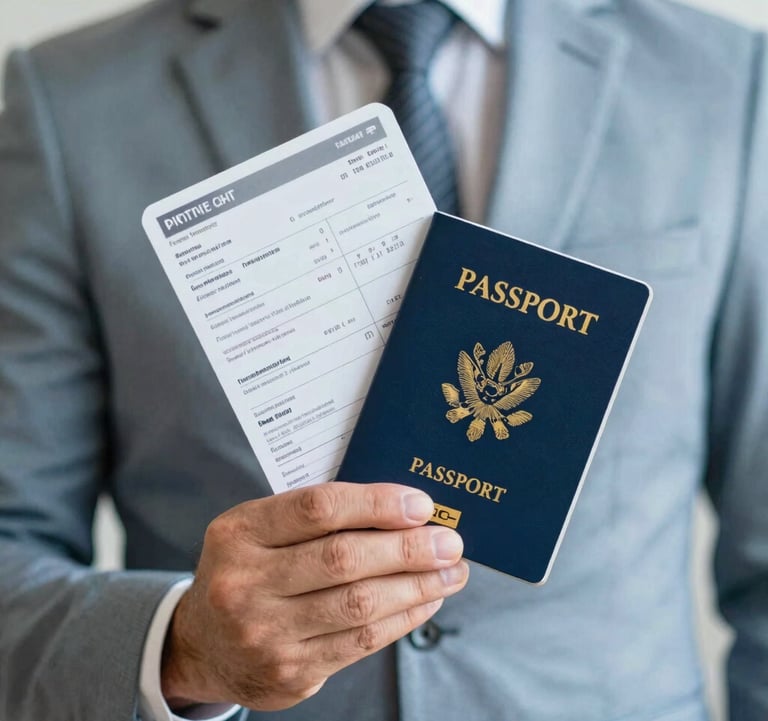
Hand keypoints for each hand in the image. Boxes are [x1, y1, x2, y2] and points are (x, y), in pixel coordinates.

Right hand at [161, 482, 467, 710]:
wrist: (201, 644)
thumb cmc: (248, 569)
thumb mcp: (260, 529)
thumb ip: (318, 517)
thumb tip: (403, 513)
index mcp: (239, 532)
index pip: (318, 508)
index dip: (376, 504)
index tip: (421, 505)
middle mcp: (245, 582)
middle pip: (344, 559)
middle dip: (409, 548)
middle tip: (450, 541)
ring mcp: (264, 633)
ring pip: (359, 605)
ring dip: (417, 586)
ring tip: (451, 572)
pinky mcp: (289, 671)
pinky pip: (360, 643)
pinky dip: (402, 618)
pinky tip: (425, 600)